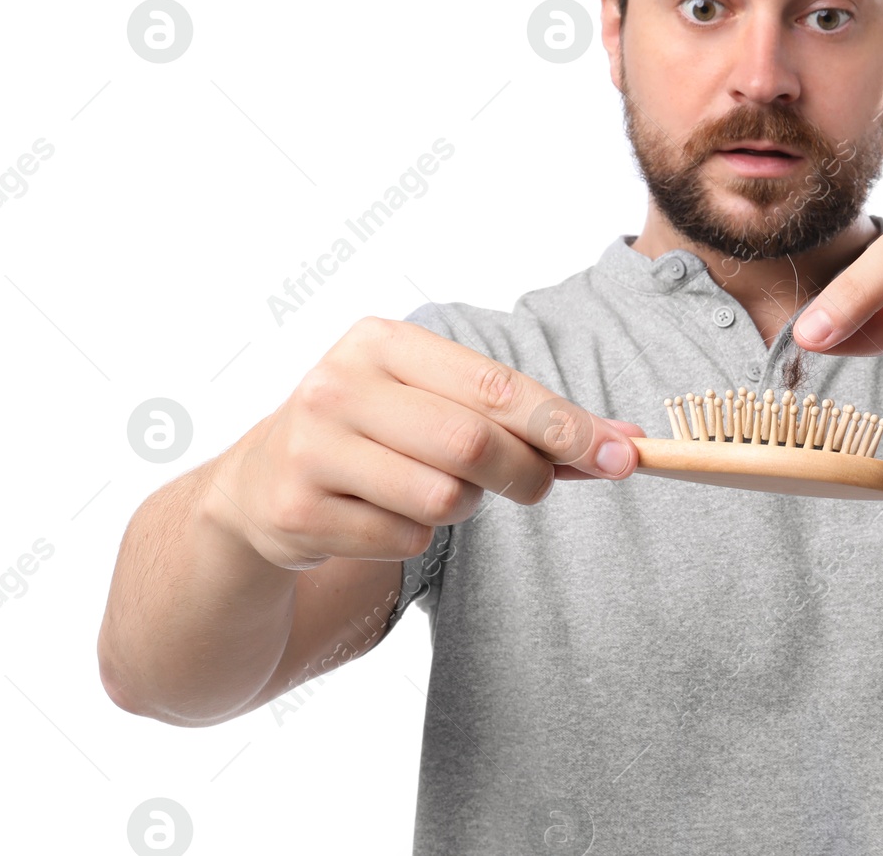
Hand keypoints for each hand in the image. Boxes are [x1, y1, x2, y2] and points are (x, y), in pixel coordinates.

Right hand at [214, 316, 640, 569]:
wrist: (260, 485)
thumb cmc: (377, 435)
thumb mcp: (434, 402)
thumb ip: (521, 417)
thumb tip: (622, 444)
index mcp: (382, 341)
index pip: (496, 385)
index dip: (565, 425)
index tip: (622, 454)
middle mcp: (339, 384)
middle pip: (472, 444)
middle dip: (526, 474)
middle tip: (539, 486)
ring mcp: (310, 448)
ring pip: (441, 498)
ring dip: (461, 507)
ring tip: (431, 490)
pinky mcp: (296, 510)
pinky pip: (404, 541)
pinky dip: (414, 537)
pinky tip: (380, 515)